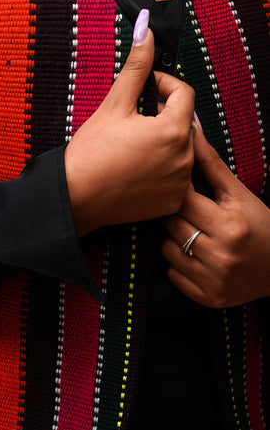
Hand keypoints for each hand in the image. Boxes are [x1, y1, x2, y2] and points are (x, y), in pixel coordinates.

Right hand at [64, 14, 195, 236]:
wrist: (75, 197)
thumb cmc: (90, 152)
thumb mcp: (114, 104)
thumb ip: (136, 67)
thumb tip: (145, 28)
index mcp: (173, 129)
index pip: (184, 93)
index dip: (163, 85)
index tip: (144, 90)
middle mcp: (184, 157)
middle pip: (184, 122)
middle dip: (162, 115)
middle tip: (133, 120)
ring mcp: (180, 182)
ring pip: (181, 149)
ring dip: (164, 141)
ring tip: (133, 146)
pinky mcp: (173, 201)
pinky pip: (177, 176)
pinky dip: (163, 169)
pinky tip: (137, 168)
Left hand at [162, 127, 269, 307]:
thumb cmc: (261, 225)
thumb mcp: (240, 194)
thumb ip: (210, 164)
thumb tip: (190, 131)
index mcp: (230, 225)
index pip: (183, 202)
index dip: (183, 196)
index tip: (188, 194)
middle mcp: (221, 255)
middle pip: (172, 225)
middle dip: (180, 218)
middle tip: (198, 217)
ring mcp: (214, 280)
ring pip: (168, 250)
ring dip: (177, 241)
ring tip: (199, 237)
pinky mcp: (208, 299)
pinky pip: (173, 275)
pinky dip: (180, 266)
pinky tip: (200, 259)